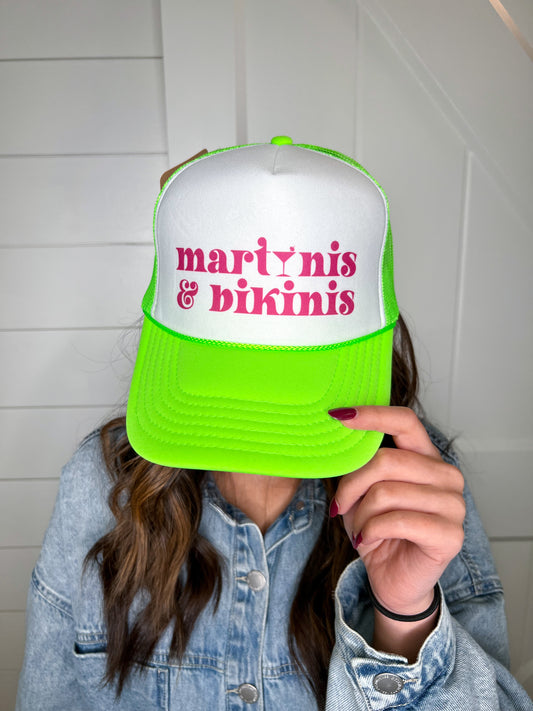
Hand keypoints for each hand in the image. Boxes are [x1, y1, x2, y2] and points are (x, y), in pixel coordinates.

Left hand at [331, 406, 464, 616]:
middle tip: (339, 506)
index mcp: (427, 457)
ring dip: (360, 515)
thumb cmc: (379, 531)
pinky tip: (367, 542)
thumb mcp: (363, 492)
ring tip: (359, 530)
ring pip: (386, 492)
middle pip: (386, 460)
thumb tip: (338, 432)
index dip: (372, 415)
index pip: (405, 421)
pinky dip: (370, 532)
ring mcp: (453, 505)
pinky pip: (396, 521)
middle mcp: (446, 475)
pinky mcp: (450, 535)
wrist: (395, 580)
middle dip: (352, 484)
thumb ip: (361, 464)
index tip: (339, 416)